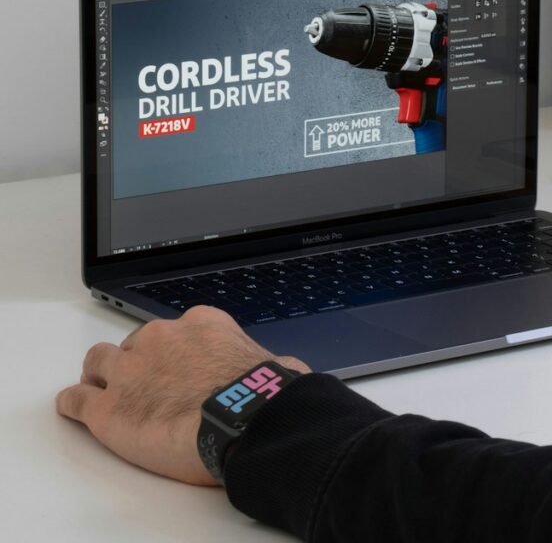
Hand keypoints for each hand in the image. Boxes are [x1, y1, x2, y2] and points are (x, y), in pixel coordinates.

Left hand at [56, 306, 310, 484]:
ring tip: (100, 388)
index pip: (177, 330)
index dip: (174, 351)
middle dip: (138, 362)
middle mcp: (160, 338)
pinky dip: (74, 403)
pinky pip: (76, 400)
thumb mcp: (274, 363)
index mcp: (200, 324)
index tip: (177, 365)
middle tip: (144, 385)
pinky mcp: (107, 409)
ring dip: (100, 375)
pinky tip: (74, 408)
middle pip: (134, 343)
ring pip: (98, 362)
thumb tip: (284, 369)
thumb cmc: (261, 395)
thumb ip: (264, 361)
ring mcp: (129, 371)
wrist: (242, 421)